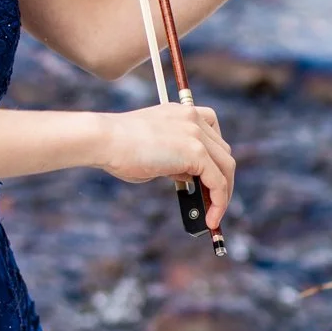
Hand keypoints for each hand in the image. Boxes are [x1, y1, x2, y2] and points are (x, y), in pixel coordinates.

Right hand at [98, 101, 235, 229]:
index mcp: (181, 112)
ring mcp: (197, 133)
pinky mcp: (196, 151)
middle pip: (223, 151)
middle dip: (221, 177)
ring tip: (214, 215)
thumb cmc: (118, 148)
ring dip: (223, 193)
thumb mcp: (154, 152)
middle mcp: (193, 117)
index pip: (212, 133)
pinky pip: (218, 181)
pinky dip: (219, 201)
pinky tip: (211, 218)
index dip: (214, 157)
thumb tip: (188, 178)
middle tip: (213, 200)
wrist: (105, 140)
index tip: (209, 176)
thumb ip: (174, 161)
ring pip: (226, 166)